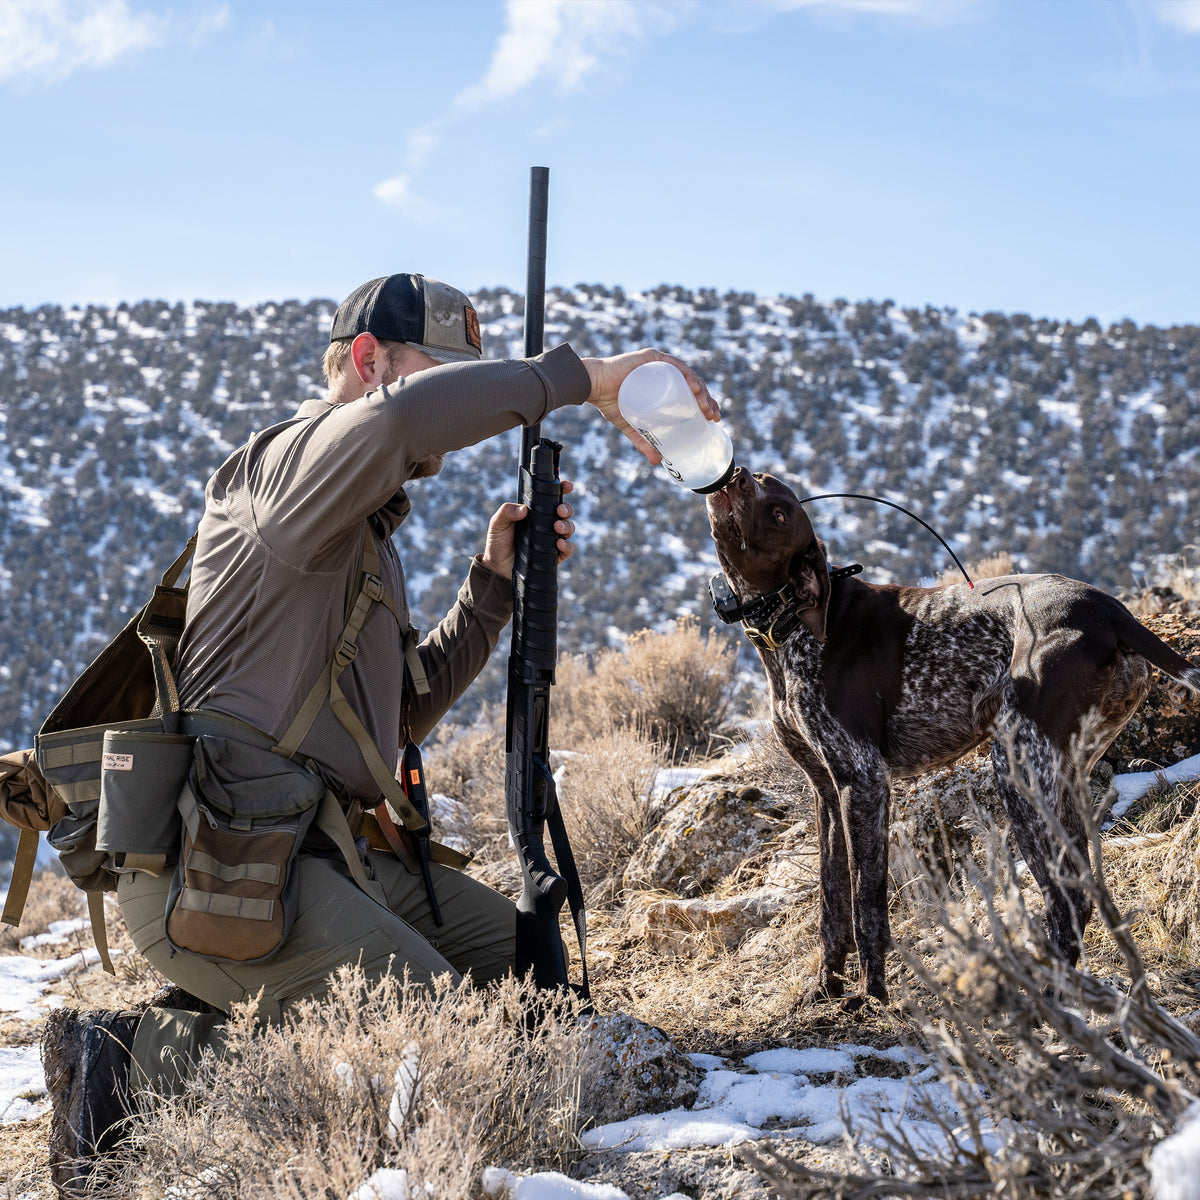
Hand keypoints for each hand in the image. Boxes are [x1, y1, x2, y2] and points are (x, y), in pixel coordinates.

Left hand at [480, 480, 576, 580]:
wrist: (497, 567)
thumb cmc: (498, 541)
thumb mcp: (497, 523)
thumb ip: (506, 512)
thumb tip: (523, 509)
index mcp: (535, 512)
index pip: (551, 497)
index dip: (561, 489)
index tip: (566, 486)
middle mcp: (546, 523)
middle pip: (564, 512)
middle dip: (566, 509)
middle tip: (560, 510)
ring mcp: (551, 539)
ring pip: (569, 528)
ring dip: (567, 526)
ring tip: (557, 527)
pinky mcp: (554, 555)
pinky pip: (567, 549)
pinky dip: (567, 545)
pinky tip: (559, 543)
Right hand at [580, 348, 718, 461]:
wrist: (592, 387)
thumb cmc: (609, 402)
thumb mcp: (631, 426)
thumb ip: (643, 442)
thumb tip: (657, 462)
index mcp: (664, 384)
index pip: (691, 393)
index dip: (706, 404)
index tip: (714, 419)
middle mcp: (664, 372)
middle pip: (694, 385)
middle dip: (707, 400)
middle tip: (713, 417)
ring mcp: (659, 364)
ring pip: (687, 375)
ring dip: (701, 390)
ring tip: (706, 406)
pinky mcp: (651, 358)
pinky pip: (673, 365)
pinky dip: (686, 375)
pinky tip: (694, 387)